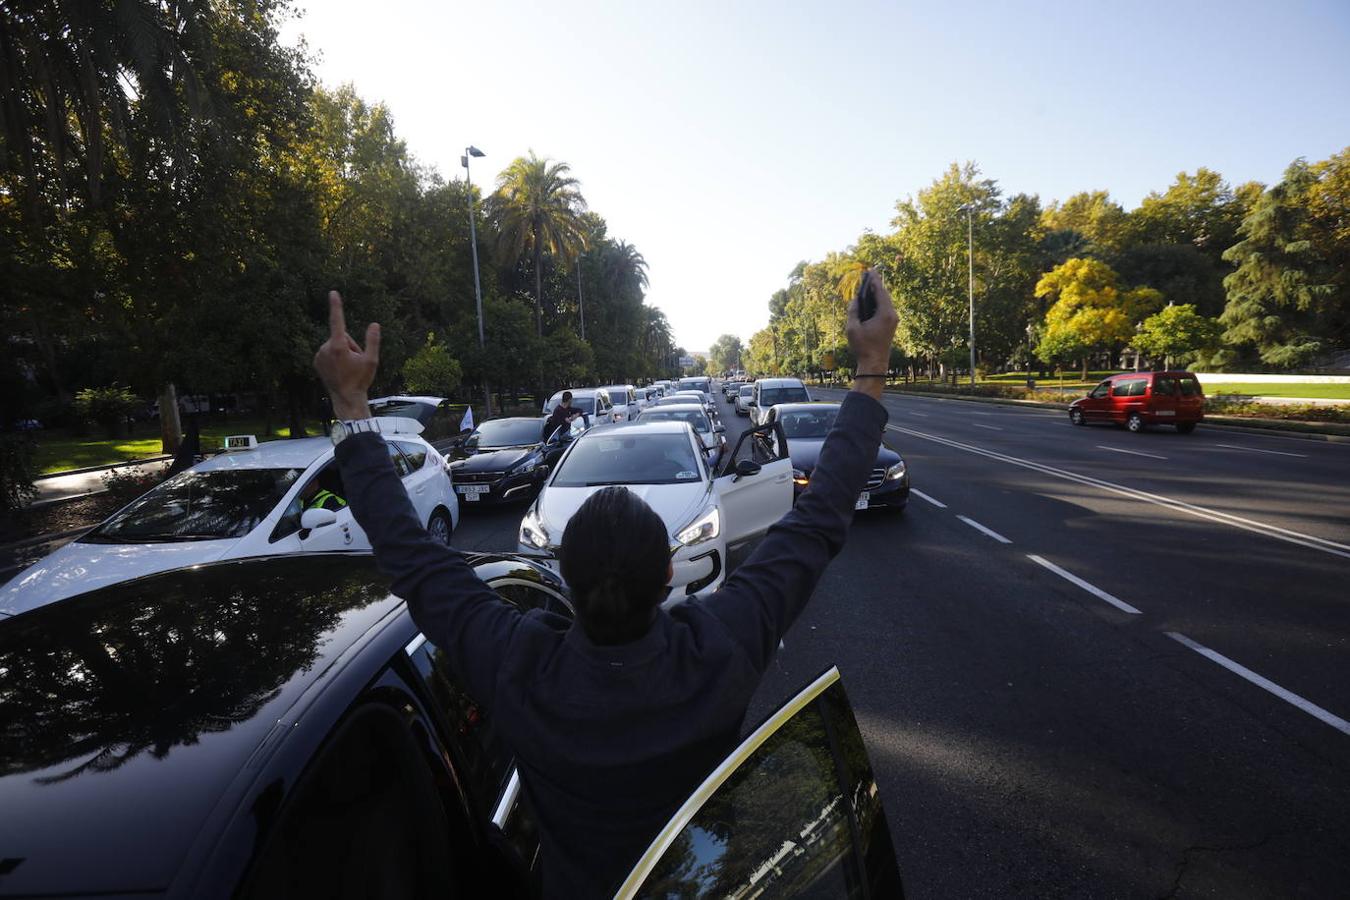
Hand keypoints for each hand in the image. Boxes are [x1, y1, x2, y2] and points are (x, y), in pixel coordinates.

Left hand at [313, 291, 380, 419]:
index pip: (337, 321)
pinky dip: (334, 357)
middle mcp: (325, 348)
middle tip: (355, 363)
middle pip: (342, 337)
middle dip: (350, 346)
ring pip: (335, 344)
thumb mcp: (372, 361)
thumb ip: (373, 341)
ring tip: (347, 368)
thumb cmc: (361, 380)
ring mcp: (319, 355)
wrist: (346, 398)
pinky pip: (328, 351)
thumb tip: (374, 324)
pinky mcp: (316, 361)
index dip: (336, 306)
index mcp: (338, 346)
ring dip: (343, 352)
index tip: (333, 293)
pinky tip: (339, 369)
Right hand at [846, 269, 898, 374]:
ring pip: (885, 302)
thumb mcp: (852, 328)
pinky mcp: (891, 325)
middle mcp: (892, 315)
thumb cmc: (863, 347)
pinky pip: (885, 308)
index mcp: (884, 313)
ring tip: (869, 285)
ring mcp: (893, 320)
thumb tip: (855, 300)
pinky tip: (871, 300)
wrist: (874, 364)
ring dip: (877, 294)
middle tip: (868, 275)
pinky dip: (878, 302)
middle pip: (884, 295)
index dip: (874, 280)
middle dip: (876, 285)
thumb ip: (853, 311)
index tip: (870, 270)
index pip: (880, 291)